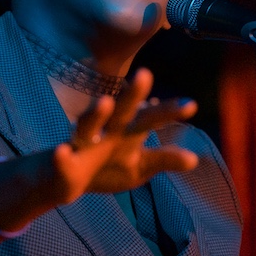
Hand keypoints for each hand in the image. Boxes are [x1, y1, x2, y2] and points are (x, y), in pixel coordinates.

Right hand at [49, 68, 198, 203]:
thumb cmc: (109, 167)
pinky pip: (61, 158)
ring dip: (96, 114)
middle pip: (121, 110)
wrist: (68, 181)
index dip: (169, 111)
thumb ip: (163, 160)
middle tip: (145, 74)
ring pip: (87, 125)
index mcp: (126, 131)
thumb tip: (194, 160)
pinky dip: (62, 155)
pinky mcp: (64, 161)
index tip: (191, 105)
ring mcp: (83, 143)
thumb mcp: (139, 167)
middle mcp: (106, 131)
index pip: (150, 117)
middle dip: (132, 94)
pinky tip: (63, 152)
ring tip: (104, 102)